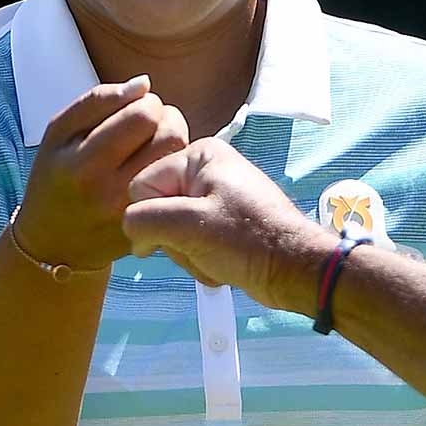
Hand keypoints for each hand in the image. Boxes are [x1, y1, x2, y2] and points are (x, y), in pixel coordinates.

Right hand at [14, 76, 188, 273]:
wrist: (53, 243)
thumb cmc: (56, 177)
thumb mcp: (57, 133)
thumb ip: (98, 101)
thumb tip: (144, 84)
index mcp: (83, 164)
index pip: (143, 115)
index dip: (147, 102)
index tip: (135, 107)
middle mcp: (111, 192)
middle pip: (170, 135)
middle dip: (165, 119)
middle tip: (149, 124)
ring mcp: (134, 212)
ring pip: (180, 158)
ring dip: (173, 141)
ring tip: (152, 143)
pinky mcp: (150, 226)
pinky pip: (179, 183)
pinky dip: (173, 168)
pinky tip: (154, 168)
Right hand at [123, 137, 335, 307]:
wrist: (294, 269)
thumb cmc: (248, 240)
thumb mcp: (188, 226)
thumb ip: (144, 219)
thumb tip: (131, 231)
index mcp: (199, 155)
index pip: (141, 186)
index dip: (149, 218)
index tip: (174, 236)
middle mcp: (206, 171)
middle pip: (156, 210)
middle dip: (174, 240)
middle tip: (202, 248)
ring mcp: (215, 198)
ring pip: (171, 232)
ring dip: (189, 255)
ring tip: (216, 259)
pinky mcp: (222, 224)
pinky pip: (191, 243)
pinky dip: (201, 260)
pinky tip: (221, 266)